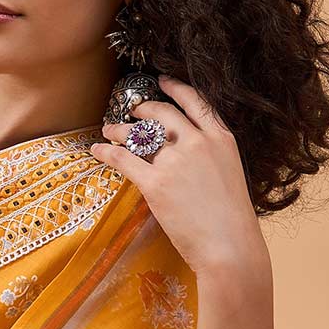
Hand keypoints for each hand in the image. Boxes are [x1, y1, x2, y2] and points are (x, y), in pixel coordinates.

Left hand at [89, 74, 267, 276]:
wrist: (230, 247)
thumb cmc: (232, 220)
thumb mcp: (230, 174)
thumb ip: (210, 157)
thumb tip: (186, 153)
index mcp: (221, 139)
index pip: (196, 102)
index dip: (176, 88)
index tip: (162, 81)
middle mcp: (197, 143)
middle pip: (162, 113)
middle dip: (143, 109)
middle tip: (133, 111)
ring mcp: (175, 161)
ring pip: (139, 135)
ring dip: (120, 130)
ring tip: (109, 130)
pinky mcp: (154, 183)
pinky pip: (122, 159)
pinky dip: (106, 152)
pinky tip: (97, 150)